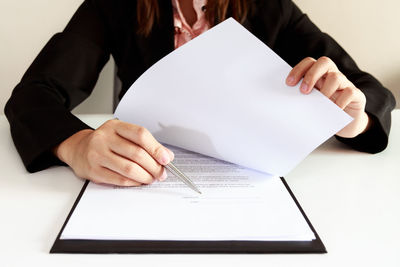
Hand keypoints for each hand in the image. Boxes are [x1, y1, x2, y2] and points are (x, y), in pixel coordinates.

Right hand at [54, 119, 173, 185]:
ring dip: (145, 176)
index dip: (156, 148)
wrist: (78, 149)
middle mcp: (104, 138)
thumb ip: (144, 143)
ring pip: (129, 169)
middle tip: (161, 173)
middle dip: (154, 166)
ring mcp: (97, 155)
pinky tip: (139, 181)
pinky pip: (119, 180)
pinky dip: (134, 182)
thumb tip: (166, 156)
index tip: (166, 158)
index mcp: (114, 126)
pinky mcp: (94, 171)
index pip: (140, 134)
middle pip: (136, 153)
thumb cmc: (105, 142)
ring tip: (152, 178)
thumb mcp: (122, 135)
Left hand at [286, 56, 370, 137]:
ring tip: (319, 104)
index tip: (289, 83)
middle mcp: (332, 75)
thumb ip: (303, 96)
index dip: (298, 70)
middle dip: (311, 75)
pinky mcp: (356, 94)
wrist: (345, 124)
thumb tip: (286, 98)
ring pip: (336, 77)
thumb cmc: (324, 110)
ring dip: (325, 91)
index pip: (309, 63)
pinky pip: (349, 92)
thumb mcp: (311, 102)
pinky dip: (340, 102)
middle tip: (304, 91)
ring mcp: (345, 84)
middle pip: (324, 62)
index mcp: (319, 74)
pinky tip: (333, 111)